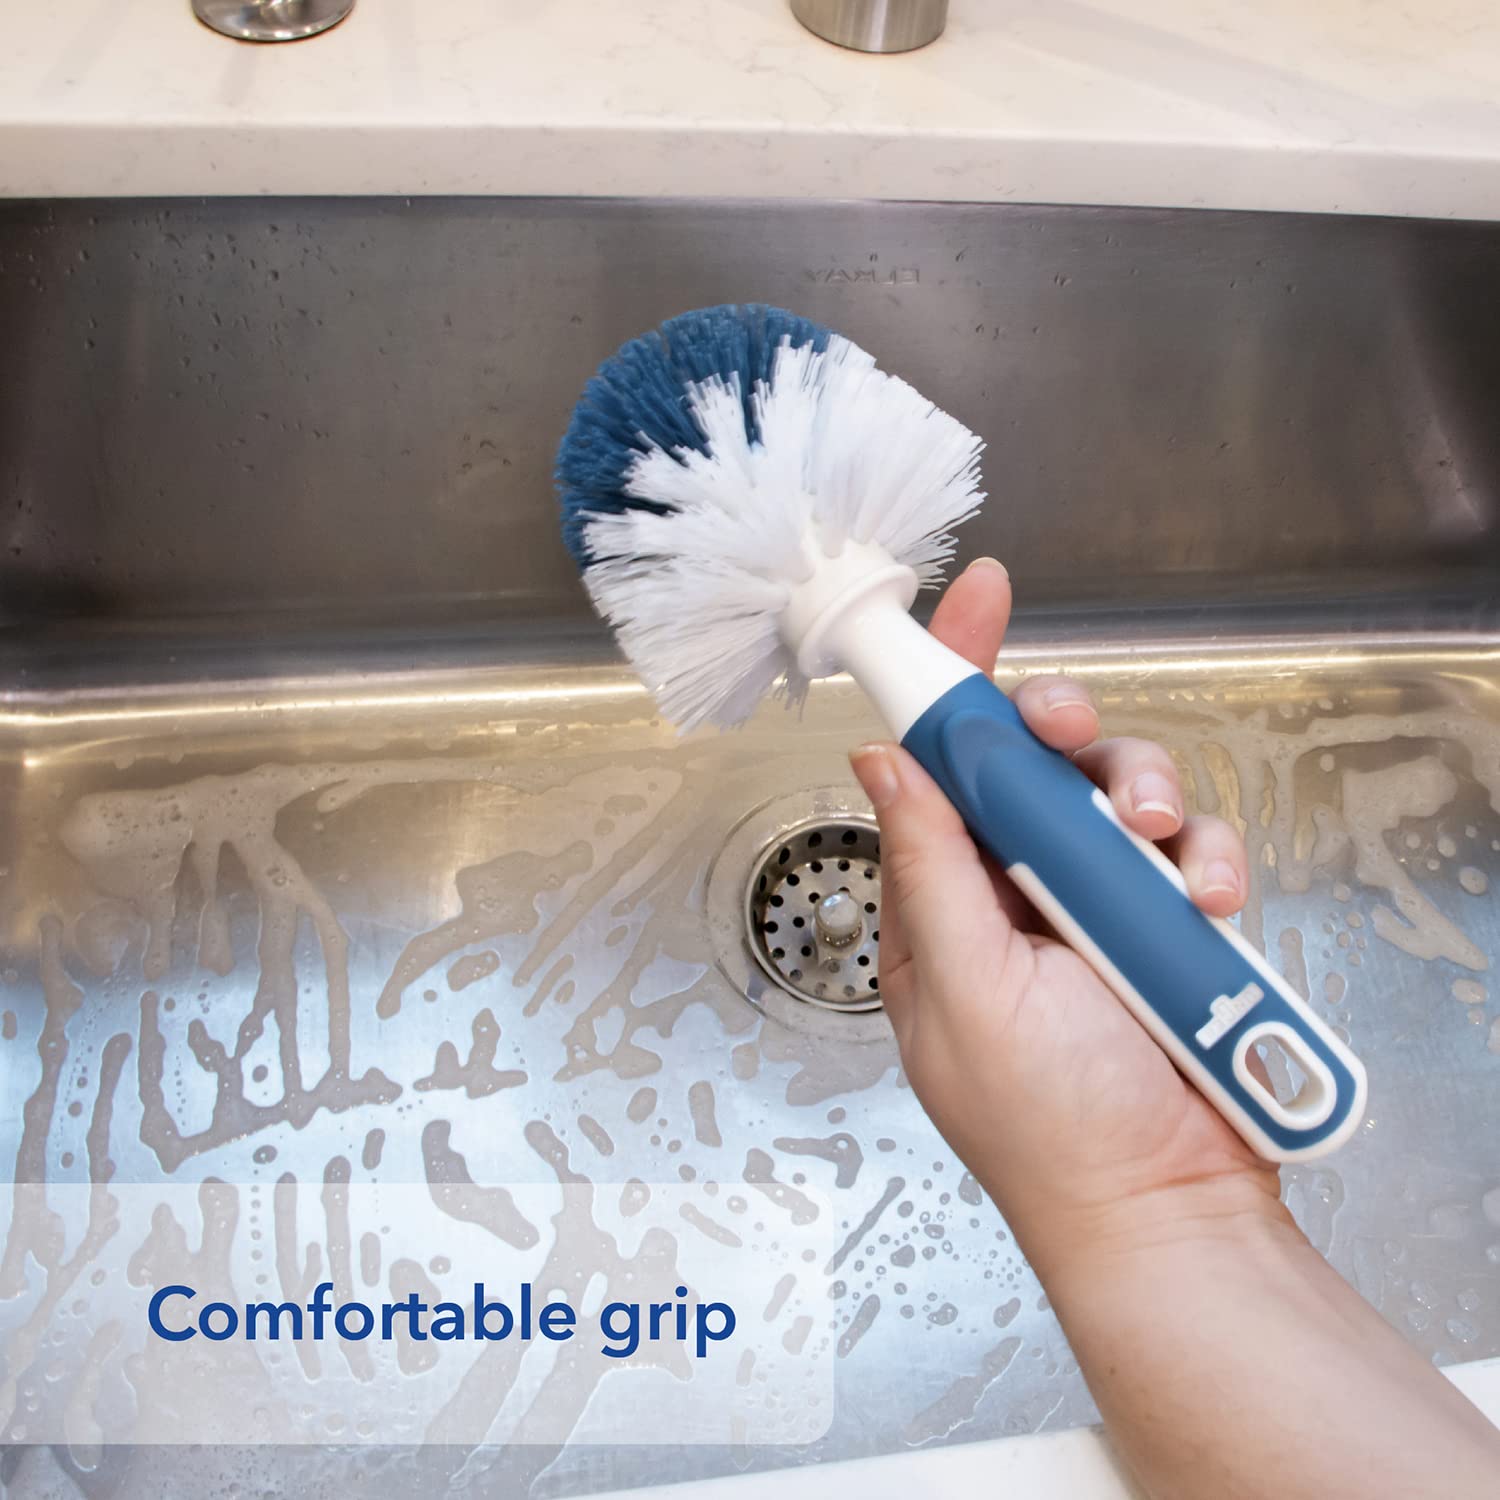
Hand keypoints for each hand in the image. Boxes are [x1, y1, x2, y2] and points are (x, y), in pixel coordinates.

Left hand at [850, 557, 1282, 1273]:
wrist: (1168, 1210)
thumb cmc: (1050, 1129)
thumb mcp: (967, 991)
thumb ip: (929, 870)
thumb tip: (882, 763)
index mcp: (939, 904)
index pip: (935, 766)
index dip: (951, 677)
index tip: (973, 598)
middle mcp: (1012, 891)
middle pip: (1033, 758)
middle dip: (1060, 730)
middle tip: (1072, 736)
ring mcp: (1094, 903)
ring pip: (1116, 788)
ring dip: (1141, 796)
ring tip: (1150, 850)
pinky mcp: (1165, 918)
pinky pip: (1187, 843)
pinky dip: (1202, 856)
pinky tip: (1203, 899)